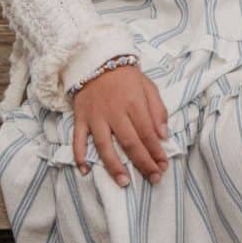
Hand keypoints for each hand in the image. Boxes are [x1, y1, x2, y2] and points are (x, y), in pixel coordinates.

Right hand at [72, 63, 168, 186]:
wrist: (97, 60)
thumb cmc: (127, 76)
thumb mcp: (148, 86)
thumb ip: (158, 110)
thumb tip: (163, 135)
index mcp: (134, 103)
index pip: (147, 133)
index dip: (156, 151)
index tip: (163, 165)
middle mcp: (115, 112)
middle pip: (130, 143)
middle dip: (143, 163)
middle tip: (153, 179)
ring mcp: (96, 117)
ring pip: (104, 146)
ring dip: (114, 166)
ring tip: (124, 182)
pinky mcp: (80, 118)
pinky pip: (78, 139)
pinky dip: (79, 156)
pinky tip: (85, 171)